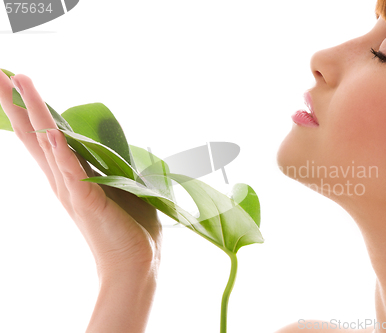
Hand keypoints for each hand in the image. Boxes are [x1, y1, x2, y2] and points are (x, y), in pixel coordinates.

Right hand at [0, 72, 161, 331]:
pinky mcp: (88, 201)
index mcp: (69, 175)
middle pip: (33, 133)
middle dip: (15, 100)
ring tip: (17, 81)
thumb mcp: (115, 185)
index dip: (28, 107)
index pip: (43, 135)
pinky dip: (61, 151)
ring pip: (47, 143)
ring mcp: (72, 190)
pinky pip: (72, 171)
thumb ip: (106, 165)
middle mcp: (62, 180)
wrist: (134, 264)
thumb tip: (111, 147)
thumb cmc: (127, 227)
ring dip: (33, 111)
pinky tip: (50, 130)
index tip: (15, 80)